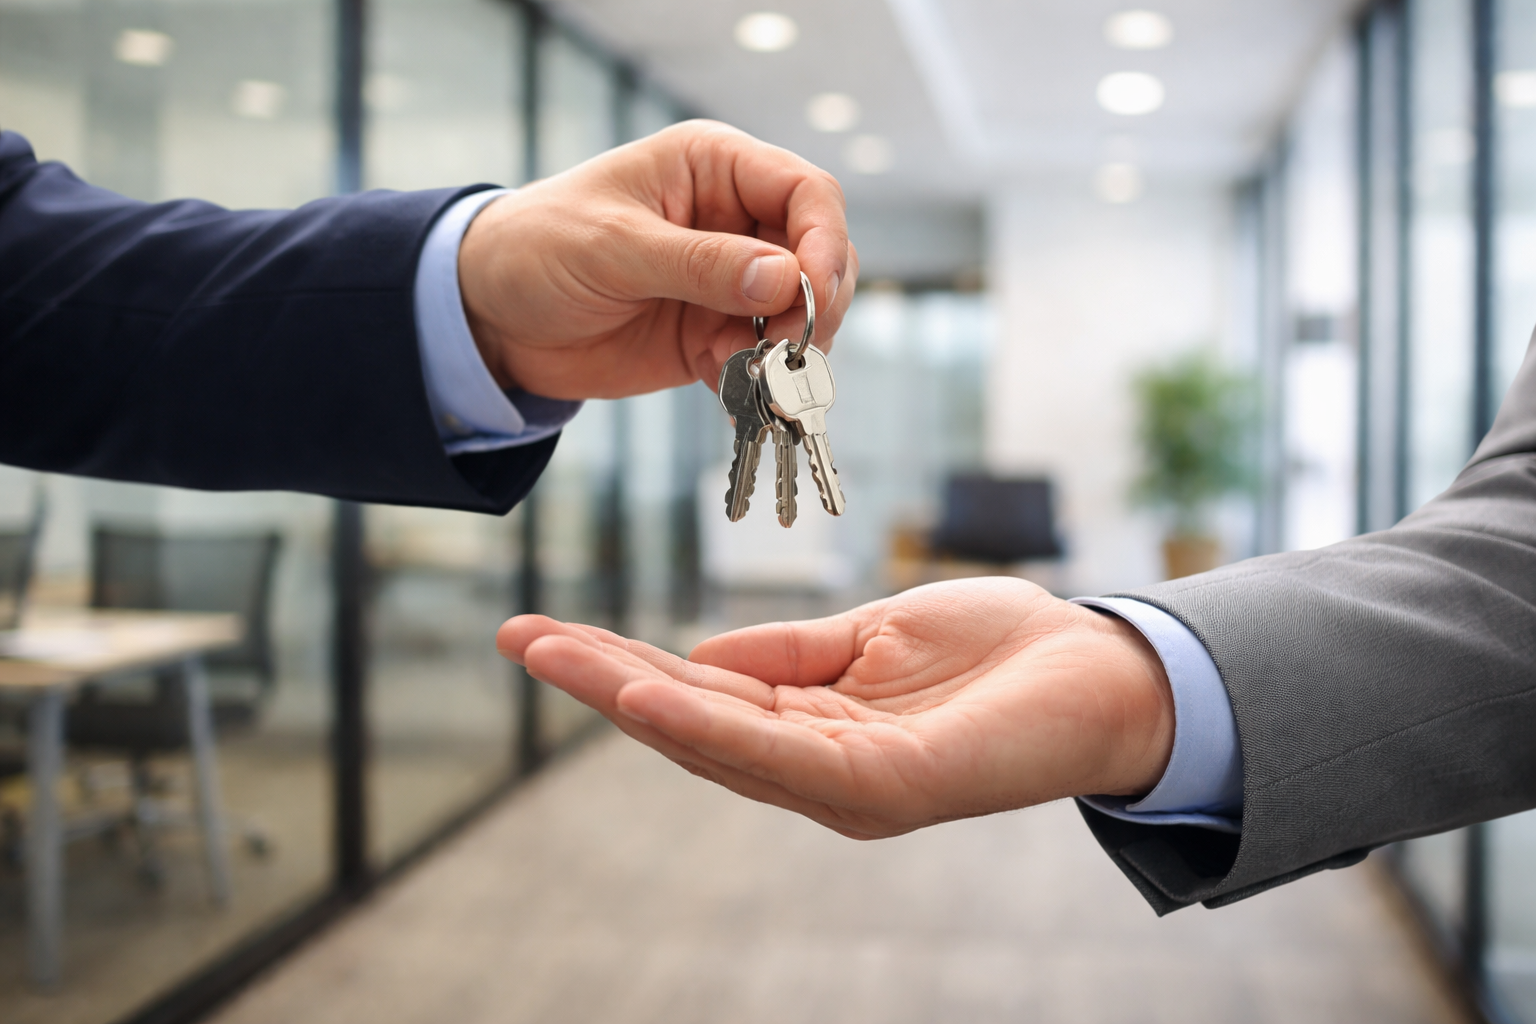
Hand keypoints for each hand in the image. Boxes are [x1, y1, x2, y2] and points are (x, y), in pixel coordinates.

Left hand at [457, 119, 857, 399]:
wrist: (489, 316)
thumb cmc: (537, 248)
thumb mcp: (612, 247)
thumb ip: (699, 263)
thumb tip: (785, 278)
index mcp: (714, 168)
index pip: (805, 192)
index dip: (824, 240)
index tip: (814, 292)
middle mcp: (735, 221)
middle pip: (819, 257)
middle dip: (814, 307)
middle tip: (787, 350)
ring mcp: (730, 282)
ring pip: (801, 315)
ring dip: (788, 352)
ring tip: (750, 379)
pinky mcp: (715, 335)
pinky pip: (764, 360)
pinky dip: (759, 384)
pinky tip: (730, 399)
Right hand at [496, 578, 1173, 839]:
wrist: (1104, 669)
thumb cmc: (997, 650)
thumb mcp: (873, 632)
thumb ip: (789, 649)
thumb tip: (696, 650)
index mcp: (810, 727)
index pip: (697, 694)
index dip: (618, 662)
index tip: (545, 629)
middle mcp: (816, 768)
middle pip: (689, 722)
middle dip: (600, 681)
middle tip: (517, 637)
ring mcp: (848, 785)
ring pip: (720, 743)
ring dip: (636, 701)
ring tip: (564, 658)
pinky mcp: (888, 786)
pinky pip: (783, 756)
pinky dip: (712, 727)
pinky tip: (652, 694)